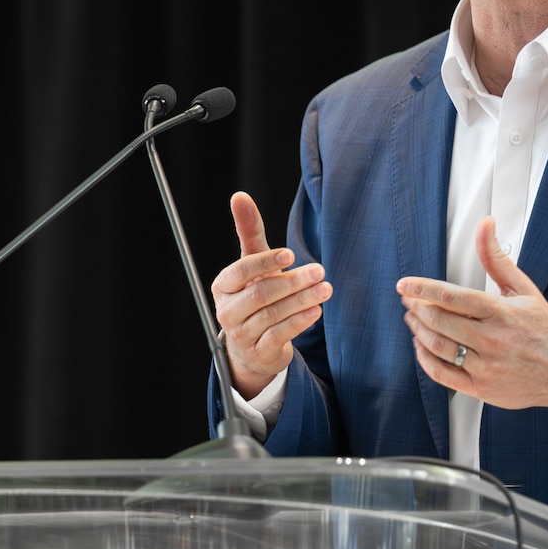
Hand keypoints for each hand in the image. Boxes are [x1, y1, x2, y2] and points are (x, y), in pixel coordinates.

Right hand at [211, 192, 331, 398]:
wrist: (252, 347)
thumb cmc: (253, 295)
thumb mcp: (252, 264)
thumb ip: (248, 231)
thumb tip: (239, 195)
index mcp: (223, 286)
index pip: (240, 272)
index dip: (264, 263)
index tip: (290, 254)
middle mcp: (227, 311)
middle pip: (260, 294)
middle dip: (292, 282)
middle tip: (319, 270)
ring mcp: (241, 334)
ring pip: (272, 315)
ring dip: (301, 300)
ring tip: (325, 288)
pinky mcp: (259, 353)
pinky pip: (280, 336)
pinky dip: (299, 322)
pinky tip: (316, 310)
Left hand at [397, 217, 547, 410]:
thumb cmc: (546, 330)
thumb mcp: (524, 289)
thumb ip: (497, 258)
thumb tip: (485, 225)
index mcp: (501, 313)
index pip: (452, 297)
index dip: (422, 289)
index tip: (404, 285)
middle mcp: (492, 340)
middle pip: (439, 321)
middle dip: (417, 308)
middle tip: (409, 300)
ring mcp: (485, 366)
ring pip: (437, 346)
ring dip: (418, 330)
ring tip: (413, 319)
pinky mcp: (481, 388)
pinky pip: (441, 373)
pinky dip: (424, 358)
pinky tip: (422, 346)